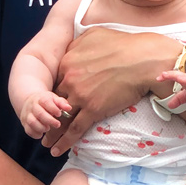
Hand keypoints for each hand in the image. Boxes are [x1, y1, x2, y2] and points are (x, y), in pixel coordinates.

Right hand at [20, 92, 71, 139]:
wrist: (30, 102)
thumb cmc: (46, 101)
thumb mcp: (54, 98)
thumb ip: (61, 103)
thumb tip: (69, 108)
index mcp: (41, 98)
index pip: (46, 102)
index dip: (53, 109)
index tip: (59, 114)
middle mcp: (32, 106)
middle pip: (39, 113)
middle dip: (49, 120)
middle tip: (57, 124)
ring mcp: (27, 115)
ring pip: (32, 122)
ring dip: (41, 127)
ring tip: (48, 128)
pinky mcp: (25, 123)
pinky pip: (28, 130)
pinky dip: (35, 134)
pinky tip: (41, 134)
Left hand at [44, 28, 182, 155]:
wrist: (143, 59)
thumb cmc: (123, 44)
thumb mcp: (94, 35)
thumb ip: (78, 43)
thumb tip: (73, 47)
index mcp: (68, 62)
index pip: (55, 82)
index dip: (53, 95)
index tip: (51, 104)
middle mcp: (70, 80)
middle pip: (53, 102)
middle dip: (47, 114)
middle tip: (42, 125)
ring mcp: (80, 96)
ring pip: (60, 118)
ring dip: (51, 132)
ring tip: (45, 142)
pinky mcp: (93, 110)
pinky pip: (75, 129)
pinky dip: (65, 141)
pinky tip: (57, 150)